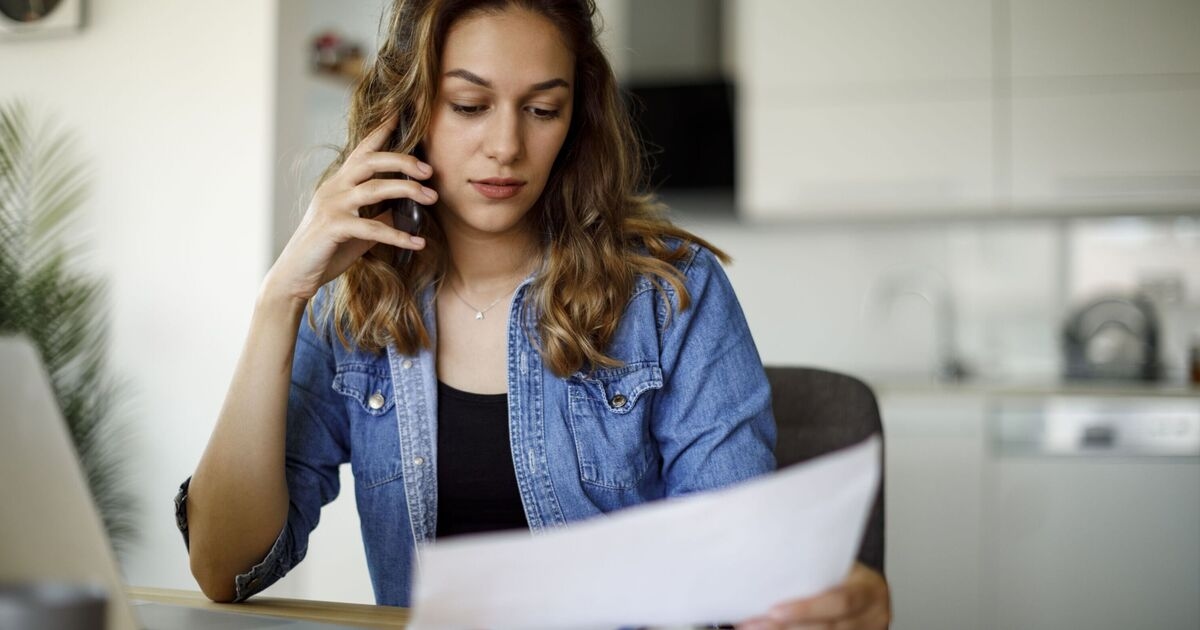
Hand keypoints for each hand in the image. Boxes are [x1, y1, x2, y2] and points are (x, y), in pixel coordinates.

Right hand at [265, 115, 437, 301]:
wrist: (296, 274)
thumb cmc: (328, 249)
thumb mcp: (358, 227)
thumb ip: (379, 214)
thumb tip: (406, 208)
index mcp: (339, 183)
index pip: (362, 150)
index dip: (381, 131)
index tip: (401, 114)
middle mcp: (334, 188)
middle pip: (371, 161)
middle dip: (403, 161)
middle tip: (430, 170)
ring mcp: (332, 206)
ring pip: (374, 188)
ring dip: (407, 191)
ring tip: (432, 198)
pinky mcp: (333, 228)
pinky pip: (372, 227)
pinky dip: (398, 235)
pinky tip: (418, 243)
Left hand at [737, 563, 890, 629]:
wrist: (867, 591)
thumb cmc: (846, 573)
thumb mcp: (839, 565)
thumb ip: (815, 568)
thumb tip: (767, 565)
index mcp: (871, 590)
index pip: (840, 601)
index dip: (806, 609)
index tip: (773, 610)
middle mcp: (874, 616)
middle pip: (829, 628)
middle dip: (787, 627)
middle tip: (753, 624)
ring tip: (755, 629)